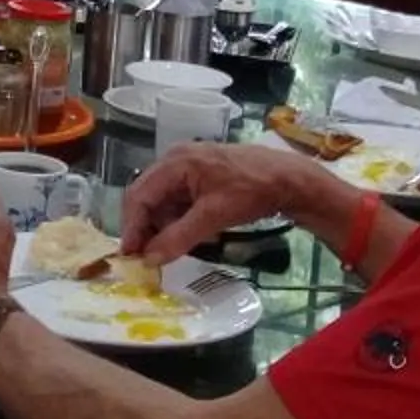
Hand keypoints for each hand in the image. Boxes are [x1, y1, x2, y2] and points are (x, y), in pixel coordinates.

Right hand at [120, 144, 341, 265]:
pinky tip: (187, 235)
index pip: (139, 196)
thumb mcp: (214, 217)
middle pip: (146, 197)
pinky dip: (177, 219)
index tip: (130, 256)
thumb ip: (179, 237)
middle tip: (144, 257)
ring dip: (162, 225)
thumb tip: (149, 259)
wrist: (289, 179)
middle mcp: (175, 159)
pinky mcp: (200, 174)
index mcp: (175, 162)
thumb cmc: (251, 191)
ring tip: (169, 249)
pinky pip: (177, 199)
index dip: (132, 228)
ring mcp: (187, 165)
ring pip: (161, 200)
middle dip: (145, 228)